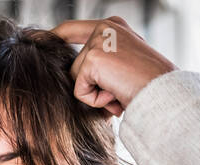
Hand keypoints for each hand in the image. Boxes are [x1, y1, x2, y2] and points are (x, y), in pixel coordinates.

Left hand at [52, 16, 176, 116]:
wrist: (164, 93)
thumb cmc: (150, 87)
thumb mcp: (124, 68)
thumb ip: (102, 65)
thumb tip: (74, 82)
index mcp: (113, 26)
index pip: (73, 29)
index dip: (53, 38)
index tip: (35, 41)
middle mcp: (105, 28)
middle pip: (73, 63)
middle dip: (87, 84)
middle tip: (115, 92)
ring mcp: (99, 41)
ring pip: (76, 79)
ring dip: (96, 95)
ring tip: (120, 93)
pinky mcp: (93, 58)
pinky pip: (80, 91)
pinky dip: (96, 101)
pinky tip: (116, 96)